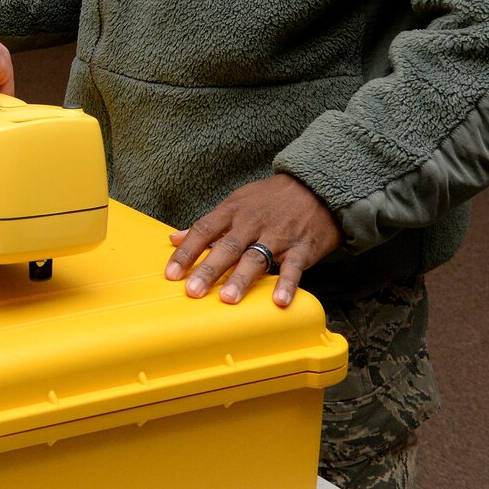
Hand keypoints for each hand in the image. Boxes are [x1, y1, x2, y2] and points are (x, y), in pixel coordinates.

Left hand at [166, 173, 341, 306]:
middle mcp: (252, 223)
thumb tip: (174, 238)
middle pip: (226, 248)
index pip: (203, 231)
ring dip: (241, 279)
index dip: (186, 253)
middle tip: (193, 291)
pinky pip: (293, 268)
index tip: (172, 274)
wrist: (316, 187)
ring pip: (256, 258)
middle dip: (208, 270)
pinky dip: (286, 284)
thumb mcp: (237, 203)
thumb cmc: (271, 199)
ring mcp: (277, 236)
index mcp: (233, 211)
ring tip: (228, 299)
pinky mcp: (302, 248)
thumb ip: (208, 225)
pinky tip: (279, 300)